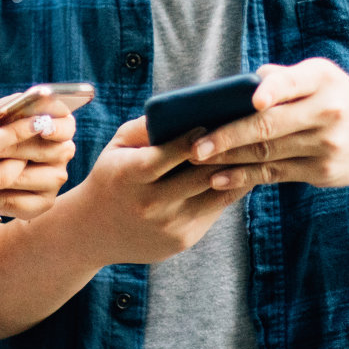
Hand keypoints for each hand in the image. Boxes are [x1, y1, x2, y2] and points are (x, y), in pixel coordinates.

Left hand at [0, 98, 77, 220]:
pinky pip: (22, 203)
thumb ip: (10, 111)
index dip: (56, 128)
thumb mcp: (1, 117)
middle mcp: (64, 152)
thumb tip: (13, 112)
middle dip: (17, 149)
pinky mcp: (45, 202)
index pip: (67, 126)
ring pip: (32, 178)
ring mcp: (57, 179)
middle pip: (49, 152)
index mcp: (60, 127)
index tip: (43, 127)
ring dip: (4, 173)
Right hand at [67, 116, 247, 266]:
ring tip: (253, 149)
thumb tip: (182, 108)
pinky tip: (242, 171)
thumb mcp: (117, 147)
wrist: (94, 231)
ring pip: (214, 193)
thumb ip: (145, 128)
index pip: (165, 156)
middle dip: (224, 153)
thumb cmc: (112, 177)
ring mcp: (168, 225)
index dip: (190, 140)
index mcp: (129, 176)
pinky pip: (214, 210)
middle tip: (246, 131)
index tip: (209, 123)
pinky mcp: (183, 239)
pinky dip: (230, 189)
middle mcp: (149, 204)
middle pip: (198, 175)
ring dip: (236, 171)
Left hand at [189, 59, 348, 189]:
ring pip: (268, 153)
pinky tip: (219, 179)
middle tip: (195, 145)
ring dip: (229, 158)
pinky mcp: (322, 172)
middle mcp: (328, 111)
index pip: (293, 82)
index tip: (252, 101)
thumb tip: (237, 86)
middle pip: (270, 125)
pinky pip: (275, 174)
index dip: (272, 90)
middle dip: (228, 136)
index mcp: (322, 79)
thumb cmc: (336, 98)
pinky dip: (244, 177)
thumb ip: (282, 79)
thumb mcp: (320, 77)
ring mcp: (326, 145)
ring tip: (198, 161)